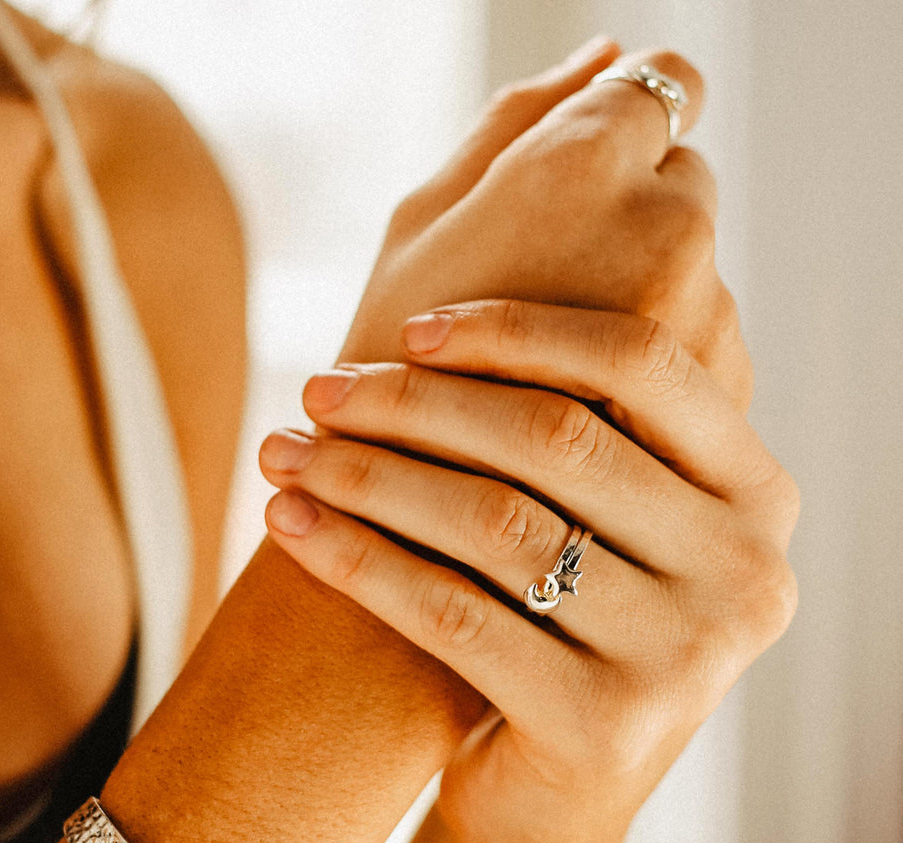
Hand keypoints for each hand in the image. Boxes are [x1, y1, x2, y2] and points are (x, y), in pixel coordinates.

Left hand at [260, 301, 797, 842]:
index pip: (641, 363)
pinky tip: (286, 527)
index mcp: (757, 499)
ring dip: (367, 475)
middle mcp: (745, 573)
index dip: (515, 330)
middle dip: (413, 404)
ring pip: (491, 522)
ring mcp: (683, 658)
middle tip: (315, 393)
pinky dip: (356, 559)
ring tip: (284, 453)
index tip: (407, 329)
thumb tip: (444, 311)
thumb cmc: (558, 647)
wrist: (547, 817)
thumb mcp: (597, 539)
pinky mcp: (602, 727)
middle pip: (554, 439)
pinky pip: (450, 611)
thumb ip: (578, 440)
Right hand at [340, 40, 750, 410]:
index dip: (620, 126)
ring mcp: (705, 320)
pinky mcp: (721, 397)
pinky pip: (704, 347)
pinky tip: (582, 408)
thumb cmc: (385, 366)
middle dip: (628, 217)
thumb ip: (514, 125)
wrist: (404, 525)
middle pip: (684, 180)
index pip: (661, 82)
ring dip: (643, 298)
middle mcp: (667, 230)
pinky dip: (655, 369)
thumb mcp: (418, 226)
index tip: (585, 173)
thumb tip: (602, 53)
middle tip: (544, 283)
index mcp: (580, 166)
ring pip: (699, 272)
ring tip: (553, 368)